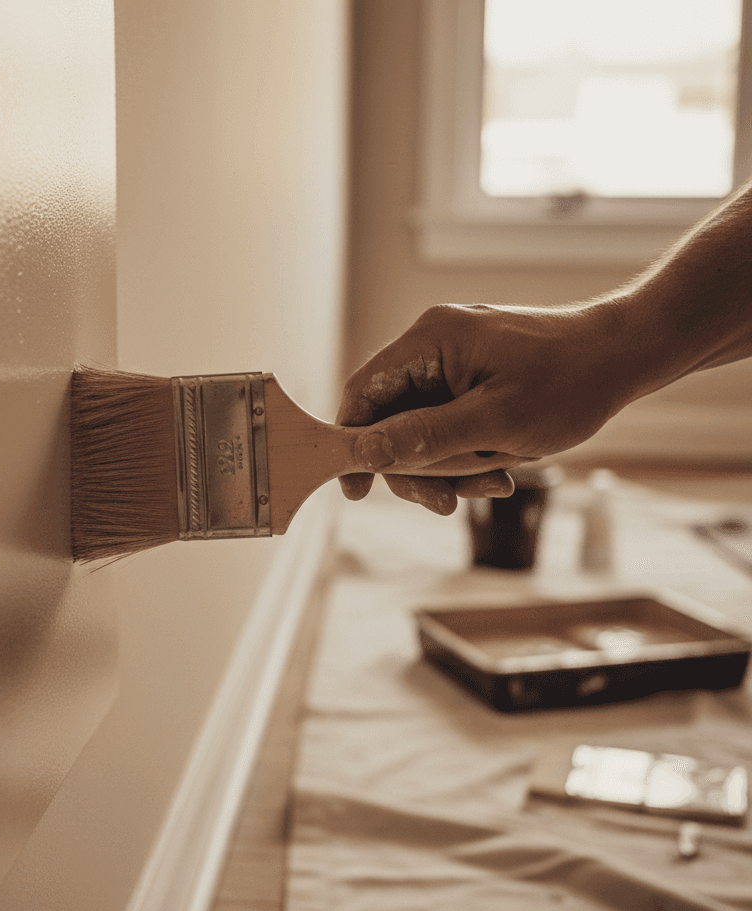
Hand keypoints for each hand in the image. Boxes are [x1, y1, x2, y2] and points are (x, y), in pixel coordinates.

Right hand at [337, 300, 638, 512]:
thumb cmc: (569, 381)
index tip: (354, 490)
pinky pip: (450, 426)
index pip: (363, 392)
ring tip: (496, 482)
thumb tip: (364, 454)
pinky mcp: (472, 379)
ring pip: (423, 430)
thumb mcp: (496, 421)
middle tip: (445, 503)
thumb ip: (426, 437)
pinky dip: (468, 454)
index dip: (350, 442)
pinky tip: (503, 469)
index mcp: (430, 340)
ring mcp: (454, 363)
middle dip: (417, 467)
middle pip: (391, 419)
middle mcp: (434, 346)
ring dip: (450, 466)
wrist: (626, 355)